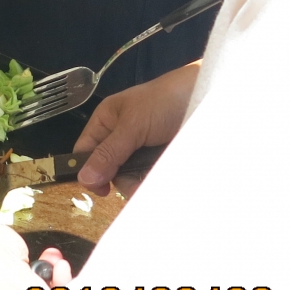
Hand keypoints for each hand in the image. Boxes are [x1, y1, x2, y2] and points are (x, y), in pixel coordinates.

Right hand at [72, 60, 200, 193]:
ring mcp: (142, 150)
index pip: (86, 150)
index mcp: (107, 121)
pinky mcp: (161, 160)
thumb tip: (83, 178)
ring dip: (140, 183)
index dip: (88, 170)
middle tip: (135, 186)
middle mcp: (121, 137)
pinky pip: (150, 177)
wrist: (207, 98)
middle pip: (109, 169)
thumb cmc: (164, 103)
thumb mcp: (132, 126)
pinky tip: (162, 183)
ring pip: (130, 176)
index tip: (101, 190)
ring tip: (155, 182)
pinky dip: (154, 182)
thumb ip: (109, 153)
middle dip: (121, 179)